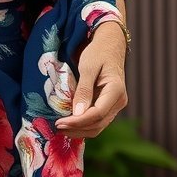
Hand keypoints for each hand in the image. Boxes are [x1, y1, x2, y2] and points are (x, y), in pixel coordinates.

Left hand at [54, 21, 127, 137]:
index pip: (97, 114)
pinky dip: (83, 125)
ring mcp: (115, 105)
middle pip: (98, 124)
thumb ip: (84, 90)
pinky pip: (97, 121)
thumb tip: (78, 113)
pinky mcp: (109, 106)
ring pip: (98, 126)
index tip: (60, 123)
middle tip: (56, 127)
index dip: (78, 121)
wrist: (109, 46)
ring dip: (79, 130)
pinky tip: (69, 124)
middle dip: (77, 128)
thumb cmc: (98, 53)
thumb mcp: (88, 67)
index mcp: (116, 90)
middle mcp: (119, 102)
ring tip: (60, 128)